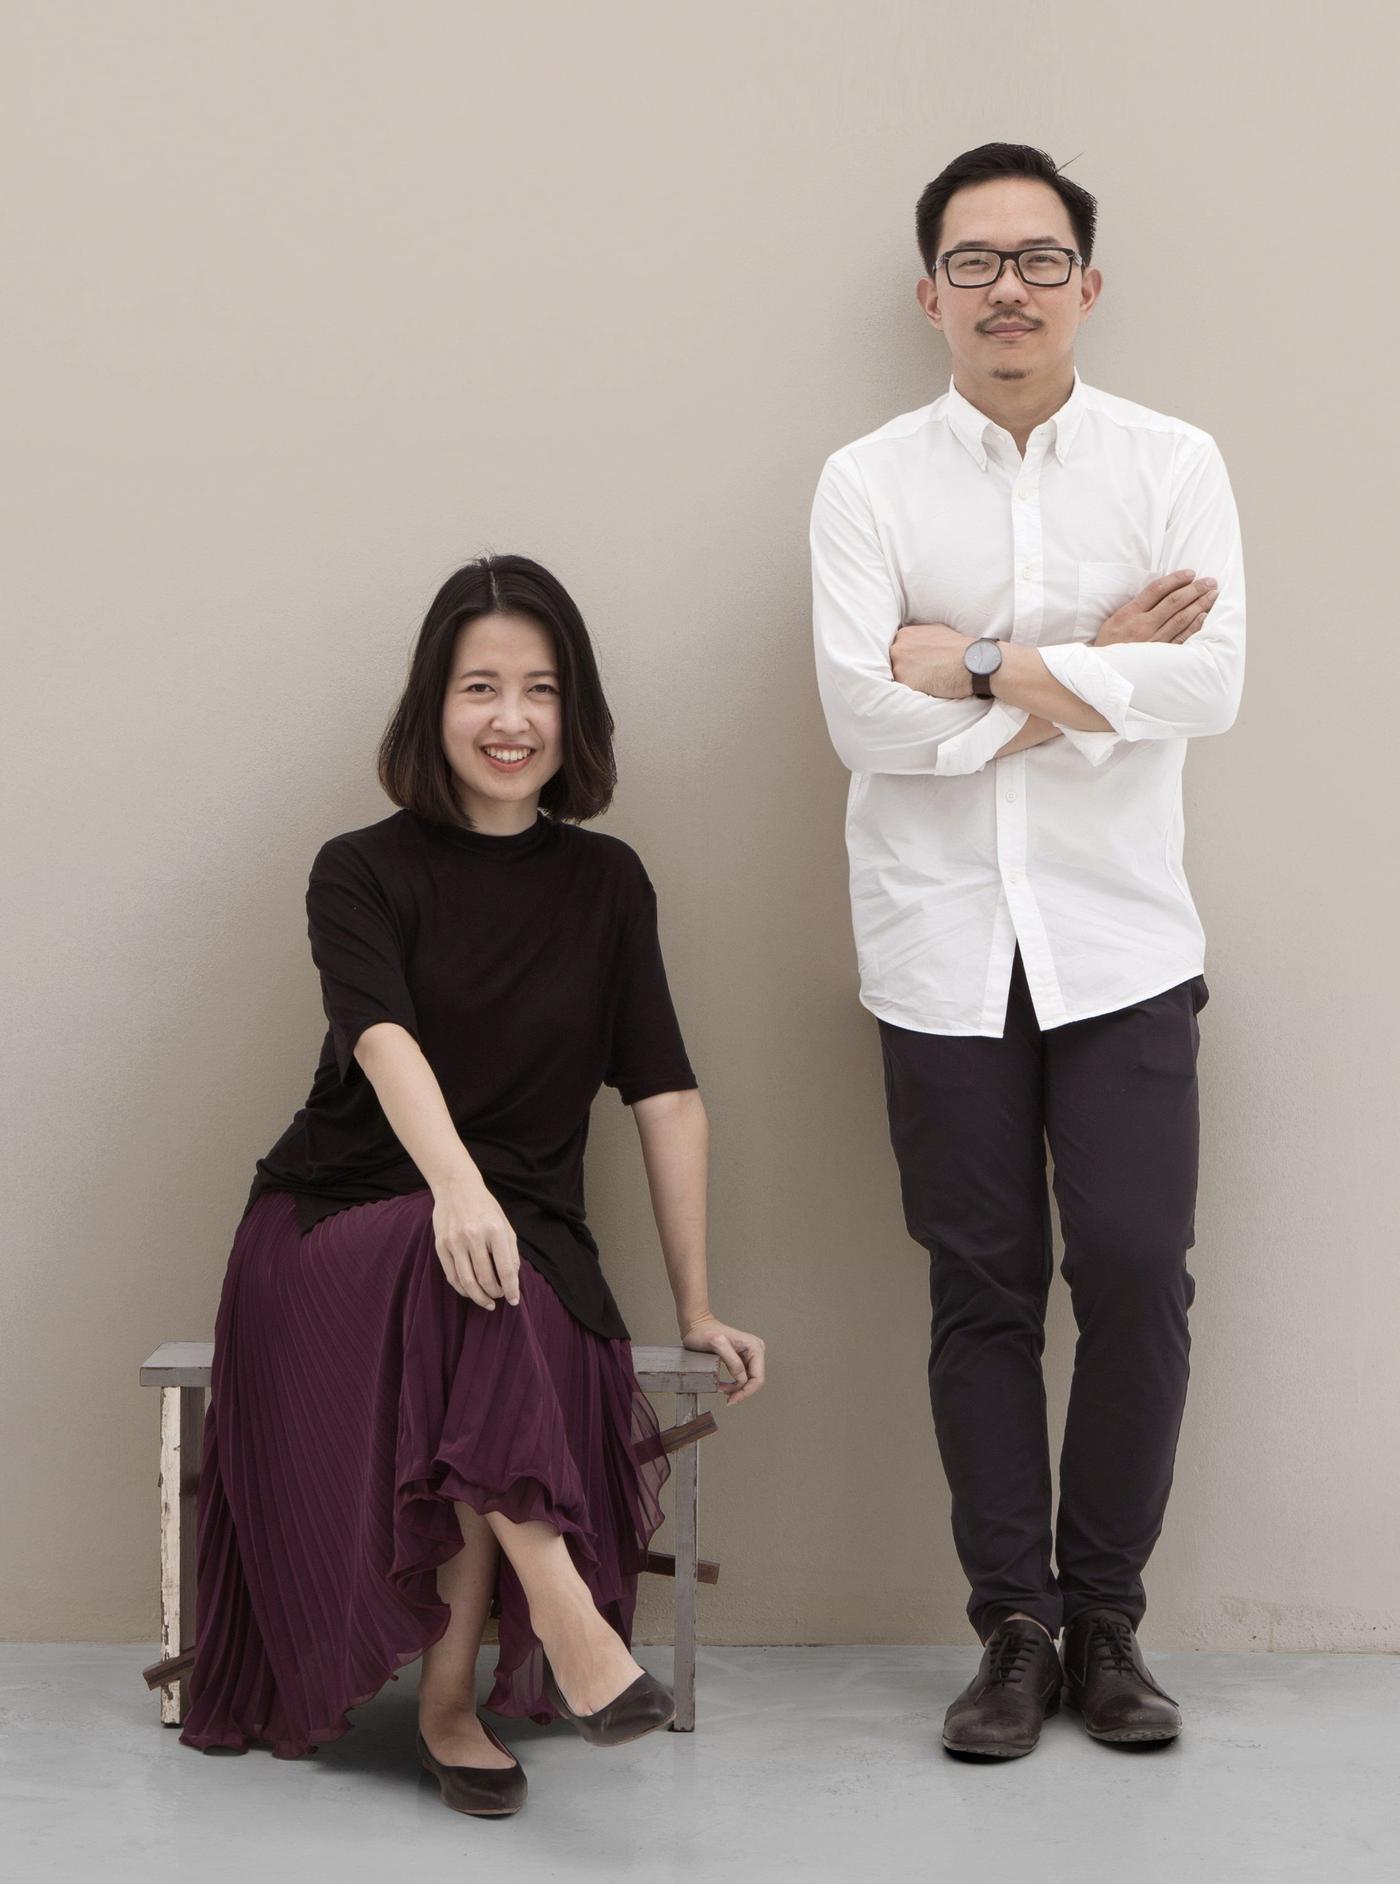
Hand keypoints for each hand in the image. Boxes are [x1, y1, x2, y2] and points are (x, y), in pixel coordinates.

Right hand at [431, 1178, 520, 1309]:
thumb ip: (510, 1251)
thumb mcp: (504, 1224)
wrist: (456, 1187)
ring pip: (467, 1281)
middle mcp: (474, 1236)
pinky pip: (452, 1275)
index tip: (514, 1300)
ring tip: (487, 1302)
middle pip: (486, 1279)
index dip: (511, 1289)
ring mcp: (455, 1241)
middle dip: (495, 1294)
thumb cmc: (485, 1207)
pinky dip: (462, 1289)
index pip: (505, 1269)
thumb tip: (512, 1279)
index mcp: (495, 1230)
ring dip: (479, 1297)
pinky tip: (470, 1292)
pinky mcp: (441, 1245)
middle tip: (500, 1298)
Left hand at [680, 1313, 765, 1405]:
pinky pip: (741, 1377)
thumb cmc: (704, 1332)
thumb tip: (742, 1378)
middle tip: (727, 1398)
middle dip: (741, 1391)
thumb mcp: (717, 1344)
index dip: (746, 1391)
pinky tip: (723, 1385)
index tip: (732, 1399)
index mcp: (754, 1347)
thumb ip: (732, 1360)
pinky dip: (733, 1385)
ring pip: (748, 1381)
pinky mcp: (740, 1359)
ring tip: (722, 1389)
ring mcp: (748, 1355)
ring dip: (736, 1389)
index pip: (757, 1377)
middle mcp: (755, 1351)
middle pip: (754, 1381)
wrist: (695, 1326)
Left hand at [890, 622, 974, 699]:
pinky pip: (904, 690)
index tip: (918, 665)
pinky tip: (928, 687)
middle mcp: (898, 647)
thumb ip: (921, 636)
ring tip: (928, 681)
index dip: (908, 659)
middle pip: (895, 662)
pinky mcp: (904, 681)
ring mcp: (899, 664)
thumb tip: (918, 642)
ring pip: (898, 677)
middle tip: (924, 674)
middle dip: (906, 669)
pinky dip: (914, 691)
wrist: (970, 662)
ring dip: (909, 681)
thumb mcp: (937, 631)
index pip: (898, 649)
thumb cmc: (959, 648)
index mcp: (905, 634)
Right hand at [1094, 569, 1217, 645]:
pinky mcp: (1160, 655)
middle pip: (1174, 602)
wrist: (1103, 673)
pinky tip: (1204, 616)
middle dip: (1195, 589)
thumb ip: (1134, 608)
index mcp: (1129, 614)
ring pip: (1181, 618)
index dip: (1176, 579)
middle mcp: (1143, 625)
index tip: (1190, 573)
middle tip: (1210, 581)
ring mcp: (1153, 641)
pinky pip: (1181, 638)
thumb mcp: (1112, 621)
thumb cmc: (1107, 646)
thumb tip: (1158, 594)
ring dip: (1200, 604)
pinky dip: (1194, 626)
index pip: (1157, 590)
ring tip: (1212, 595)